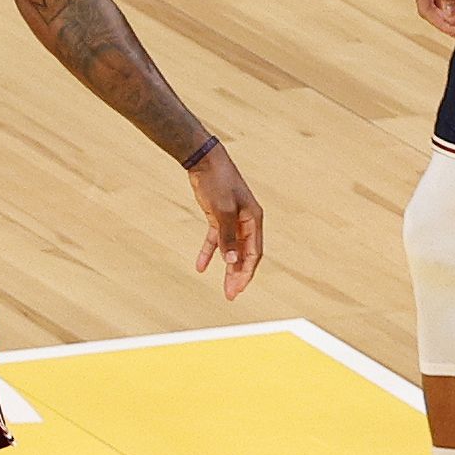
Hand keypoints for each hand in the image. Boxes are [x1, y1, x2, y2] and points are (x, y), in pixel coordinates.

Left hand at [187, 144, 263, 300]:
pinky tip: (201, 267)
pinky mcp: (218, 216)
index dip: (247, 272)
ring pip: (231, 249)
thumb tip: (232, 262)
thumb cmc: (217, 182)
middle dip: (238, 275)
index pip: (254, 253)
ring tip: (223, 287)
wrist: (204, 160)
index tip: (238, 289)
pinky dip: (209, 252)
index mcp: (254, 219)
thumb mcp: (222, 210)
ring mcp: (233, 219)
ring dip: (227, 267)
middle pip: (244, 254)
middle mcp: (247, 221)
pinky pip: (216, 239)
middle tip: (230, 295)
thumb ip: (228, 236)